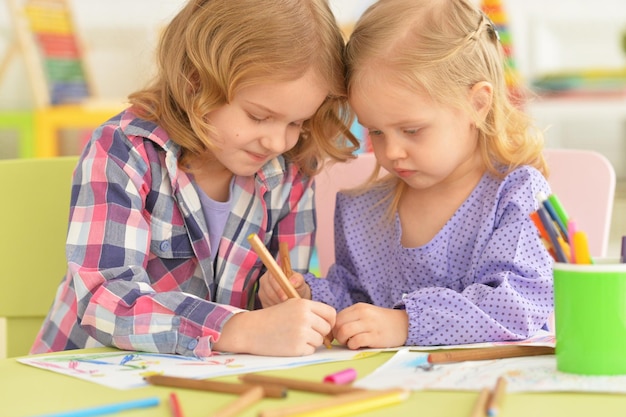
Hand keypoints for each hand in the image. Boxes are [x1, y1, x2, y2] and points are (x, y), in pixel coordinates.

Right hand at [214, 298, 334, 355]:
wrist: (251, 330)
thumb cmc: (272, 318)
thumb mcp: (291, 306)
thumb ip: (310, 311)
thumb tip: (331, 324)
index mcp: (304, 304)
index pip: (331, 313)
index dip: (330, 321)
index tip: (324, 326)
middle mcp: (305, 317)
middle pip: (327, 328)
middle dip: (319, 332)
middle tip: (304, 333)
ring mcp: (301, 332)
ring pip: (320, 341)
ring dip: (310, 342)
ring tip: (293, 337)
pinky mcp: (297, 347)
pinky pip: (310, 351)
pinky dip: (303, 350)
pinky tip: (289, 344)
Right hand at [258, 271, 310, 306]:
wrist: (296, 294)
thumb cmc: (297, 285)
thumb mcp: (300, 280)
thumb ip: (298, 279)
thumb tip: (292, 283)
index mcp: (273, 272)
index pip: (272, 279)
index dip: (278, 288)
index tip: (285, 297)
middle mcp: (265, 281)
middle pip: (268, 291)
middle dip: (279, 299)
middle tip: (288, 304)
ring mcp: (262, 292)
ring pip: (268, 300)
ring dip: (278, 304)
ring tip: (288, 306)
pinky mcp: (263, 302)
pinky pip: (267, 307)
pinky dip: (276, 310)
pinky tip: (283, 309)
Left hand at [333, 303, 407, 348]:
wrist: (404, 324)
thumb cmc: (382, 321)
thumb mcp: (366, 314)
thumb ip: (352, 318)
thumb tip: (334, 330)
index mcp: (359, 307)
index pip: (337, 317)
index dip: (334, 328)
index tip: (338, 335)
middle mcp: (363, 313)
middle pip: (338, 325)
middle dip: (337, 335)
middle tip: (344, 340)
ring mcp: (370, 324)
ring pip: (345, 332)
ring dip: (344, 341)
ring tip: (350, 343)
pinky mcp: (375, 336)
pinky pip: (356, 341)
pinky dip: (353, 345)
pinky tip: (358, 345)